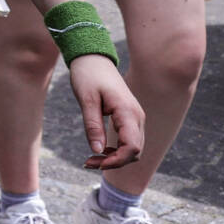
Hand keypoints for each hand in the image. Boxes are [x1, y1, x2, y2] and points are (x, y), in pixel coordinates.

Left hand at [67, 54, 145, 171]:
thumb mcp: (86, 100)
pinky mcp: (129, 118)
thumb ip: (92, 125)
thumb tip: (97, 150)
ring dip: (115, 157)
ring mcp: (135, 118)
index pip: (132, 147)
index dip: (117, 160)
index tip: (96, 163)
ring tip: (90, 159)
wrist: (93, 59)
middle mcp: (137, 117)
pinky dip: (116, 149)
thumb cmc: (88, 76)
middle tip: (88, 163)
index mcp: (128, 112)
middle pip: (134, 151)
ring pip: (132, 148)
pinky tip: (99, 150)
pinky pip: (128, 140)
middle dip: (114, 162)